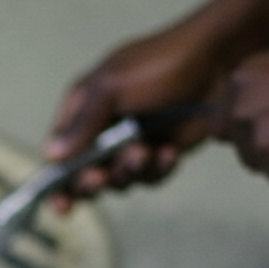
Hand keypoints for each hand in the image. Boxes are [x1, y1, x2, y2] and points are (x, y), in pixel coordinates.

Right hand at [44, 23, 224, 208]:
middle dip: (94, 180)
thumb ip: (82, 124)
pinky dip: (159, 169)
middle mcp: (104, 129)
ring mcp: (133, 143)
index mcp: (84, 108)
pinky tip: (170, 151)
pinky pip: (150, 177)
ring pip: (120, 180)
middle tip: (102, 176)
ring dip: (131, 170)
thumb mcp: (112, 88)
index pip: (60, 153)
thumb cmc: (160, 64)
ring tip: (146, 151)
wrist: (219, 61)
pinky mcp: (161, 152)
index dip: (56, 183)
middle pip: (85, 175)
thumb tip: (50, 156)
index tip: (62, 206)